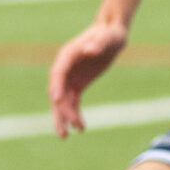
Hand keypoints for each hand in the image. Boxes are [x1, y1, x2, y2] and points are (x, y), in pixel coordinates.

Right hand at [48, 19, 128, 136]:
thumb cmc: (110, 34)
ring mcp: (70, 77)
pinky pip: (73, 101)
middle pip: (57, 91)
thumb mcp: (108, 37)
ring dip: (64, 117)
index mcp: (68, 55)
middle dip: (58, 110)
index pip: (58, 72)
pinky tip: (80, 128)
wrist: (112, 33)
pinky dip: (75, 114)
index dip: (56, 86)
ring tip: (66, 135)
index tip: (57, 100)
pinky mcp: (78, 83)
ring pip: (63, 100)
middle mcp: (65, 67)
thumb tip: (89, 50)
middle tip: (61, 130)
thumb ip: (98, 43)